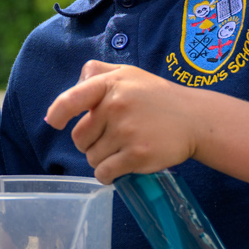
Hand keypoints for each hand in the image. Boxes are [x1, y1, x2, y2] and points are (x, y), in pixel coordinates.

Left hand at [44, 60, 199, 182]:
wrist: (195, 119)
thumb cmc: (156, 97)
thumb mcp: (129, 73)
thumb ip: (98, 73)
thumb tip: (72, 87)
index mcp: (111, 84)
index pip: (72, 99)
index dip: (58, 113)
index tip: (54, 122)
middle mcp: (116, 106)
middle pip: (79, 137)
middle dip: (88, 143)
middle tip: (110, 139)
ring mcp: (126, 131)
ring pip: (91, 157)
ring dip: (101, 159)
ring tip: (122, 149)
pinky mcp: (137, 155)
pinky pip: (104, 173)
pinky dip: (107, 175)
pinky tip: (118, 169)